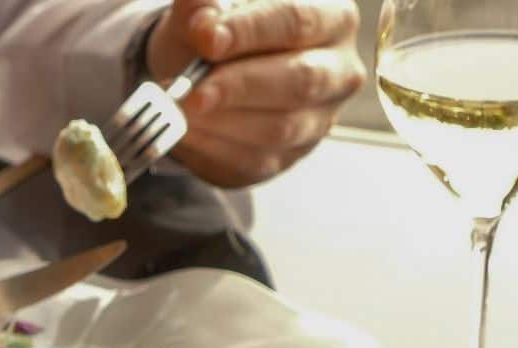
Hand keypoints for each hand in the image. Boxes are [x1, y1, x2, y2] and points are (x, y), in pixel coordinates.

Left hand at [148, 0, 364, 186]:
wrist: (209, 71)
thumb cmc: (223, 30)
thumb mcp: (210, 7)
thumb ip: (204, 5)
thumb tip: (203, 26)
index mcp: (331, 17)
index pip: (297, 20)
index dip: (250, 31)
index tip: (207, 38)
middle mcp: (338, 71)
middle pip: (300, 81)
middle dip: (240, 85)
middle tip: (194, 90)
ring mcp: (318, 120)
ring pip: (279, 128)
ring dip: (222, 121)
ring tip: (180, 109)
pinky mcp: (288, 157)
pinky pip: (254, 161)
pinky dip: (212, 148)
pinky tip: (184, 132)